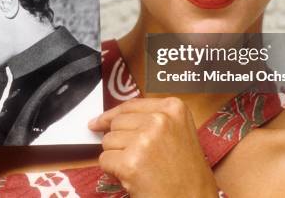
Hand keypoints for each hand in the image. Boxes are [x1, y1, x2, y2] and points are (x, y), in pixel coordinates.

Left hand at [88, 97, 218, 197]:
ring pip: (108, 141)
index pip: (130, 106)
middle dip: (119, 142)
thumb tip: (108, 120)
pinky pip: (104, 160)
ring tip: (140, 169)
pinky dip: (113, 172)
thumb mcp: (177, 133)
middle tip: (138, 159)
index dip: (111, 115)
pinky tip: (133, 178)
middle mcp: (159, 119)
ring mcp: (144, 140)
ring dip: (117, 157)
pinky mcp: (131, 162)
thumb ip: (148, 121)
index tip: (99, 122)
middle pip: (116, 123)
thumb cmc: (186, 173)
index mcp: (173, 108)